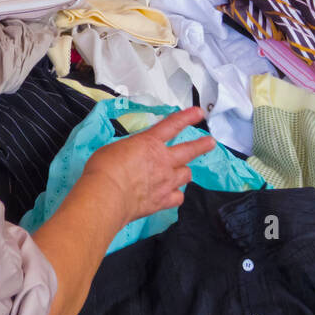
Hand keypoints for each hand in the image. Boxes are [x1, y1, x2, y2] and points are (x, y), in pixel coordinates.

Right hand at [80, 106, 215, 223]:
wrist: (107, 196)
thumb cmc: (104, 168)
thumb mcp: (116, 148)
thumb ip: (130, 149)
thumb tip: (129, 155)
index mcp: (150, 143)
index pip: (173, 125)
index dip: (187, 117)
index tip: (199, 112)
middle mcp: (163, 161)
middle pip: (189, 150)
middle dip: (202, 145)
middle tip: (210, 142)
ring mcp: (166, 182)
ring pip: (186, 174)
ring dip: (185, 172)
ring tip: (183, 172)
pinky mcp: (163, 201)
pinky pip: (178, 198)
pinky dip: (176, 195)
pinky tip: (172, 195)